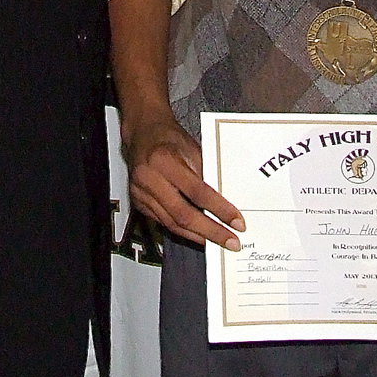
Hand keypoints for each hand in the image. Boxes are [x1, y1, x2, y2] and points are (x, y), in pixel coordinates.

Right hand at [125, 115, 244, 249]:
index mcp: (164, 160)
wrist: (142, 133)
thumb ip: (207, 174)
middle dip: (211, 232)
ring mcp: (140, 193)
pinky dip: (184, 231)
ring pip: (173, 224)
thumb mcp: (192, 149)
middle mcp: (149, 178)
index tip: (237, 223)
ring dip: (198, 236)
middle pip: (183, 215)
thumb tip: (227, 200)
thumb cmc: (168, 137)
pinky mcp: (138, 203)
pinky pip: (164, 223)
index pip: (197, 191)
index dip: (220, 209)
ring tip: (218, 243)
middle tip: (231, 242)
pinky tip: (199, 235)